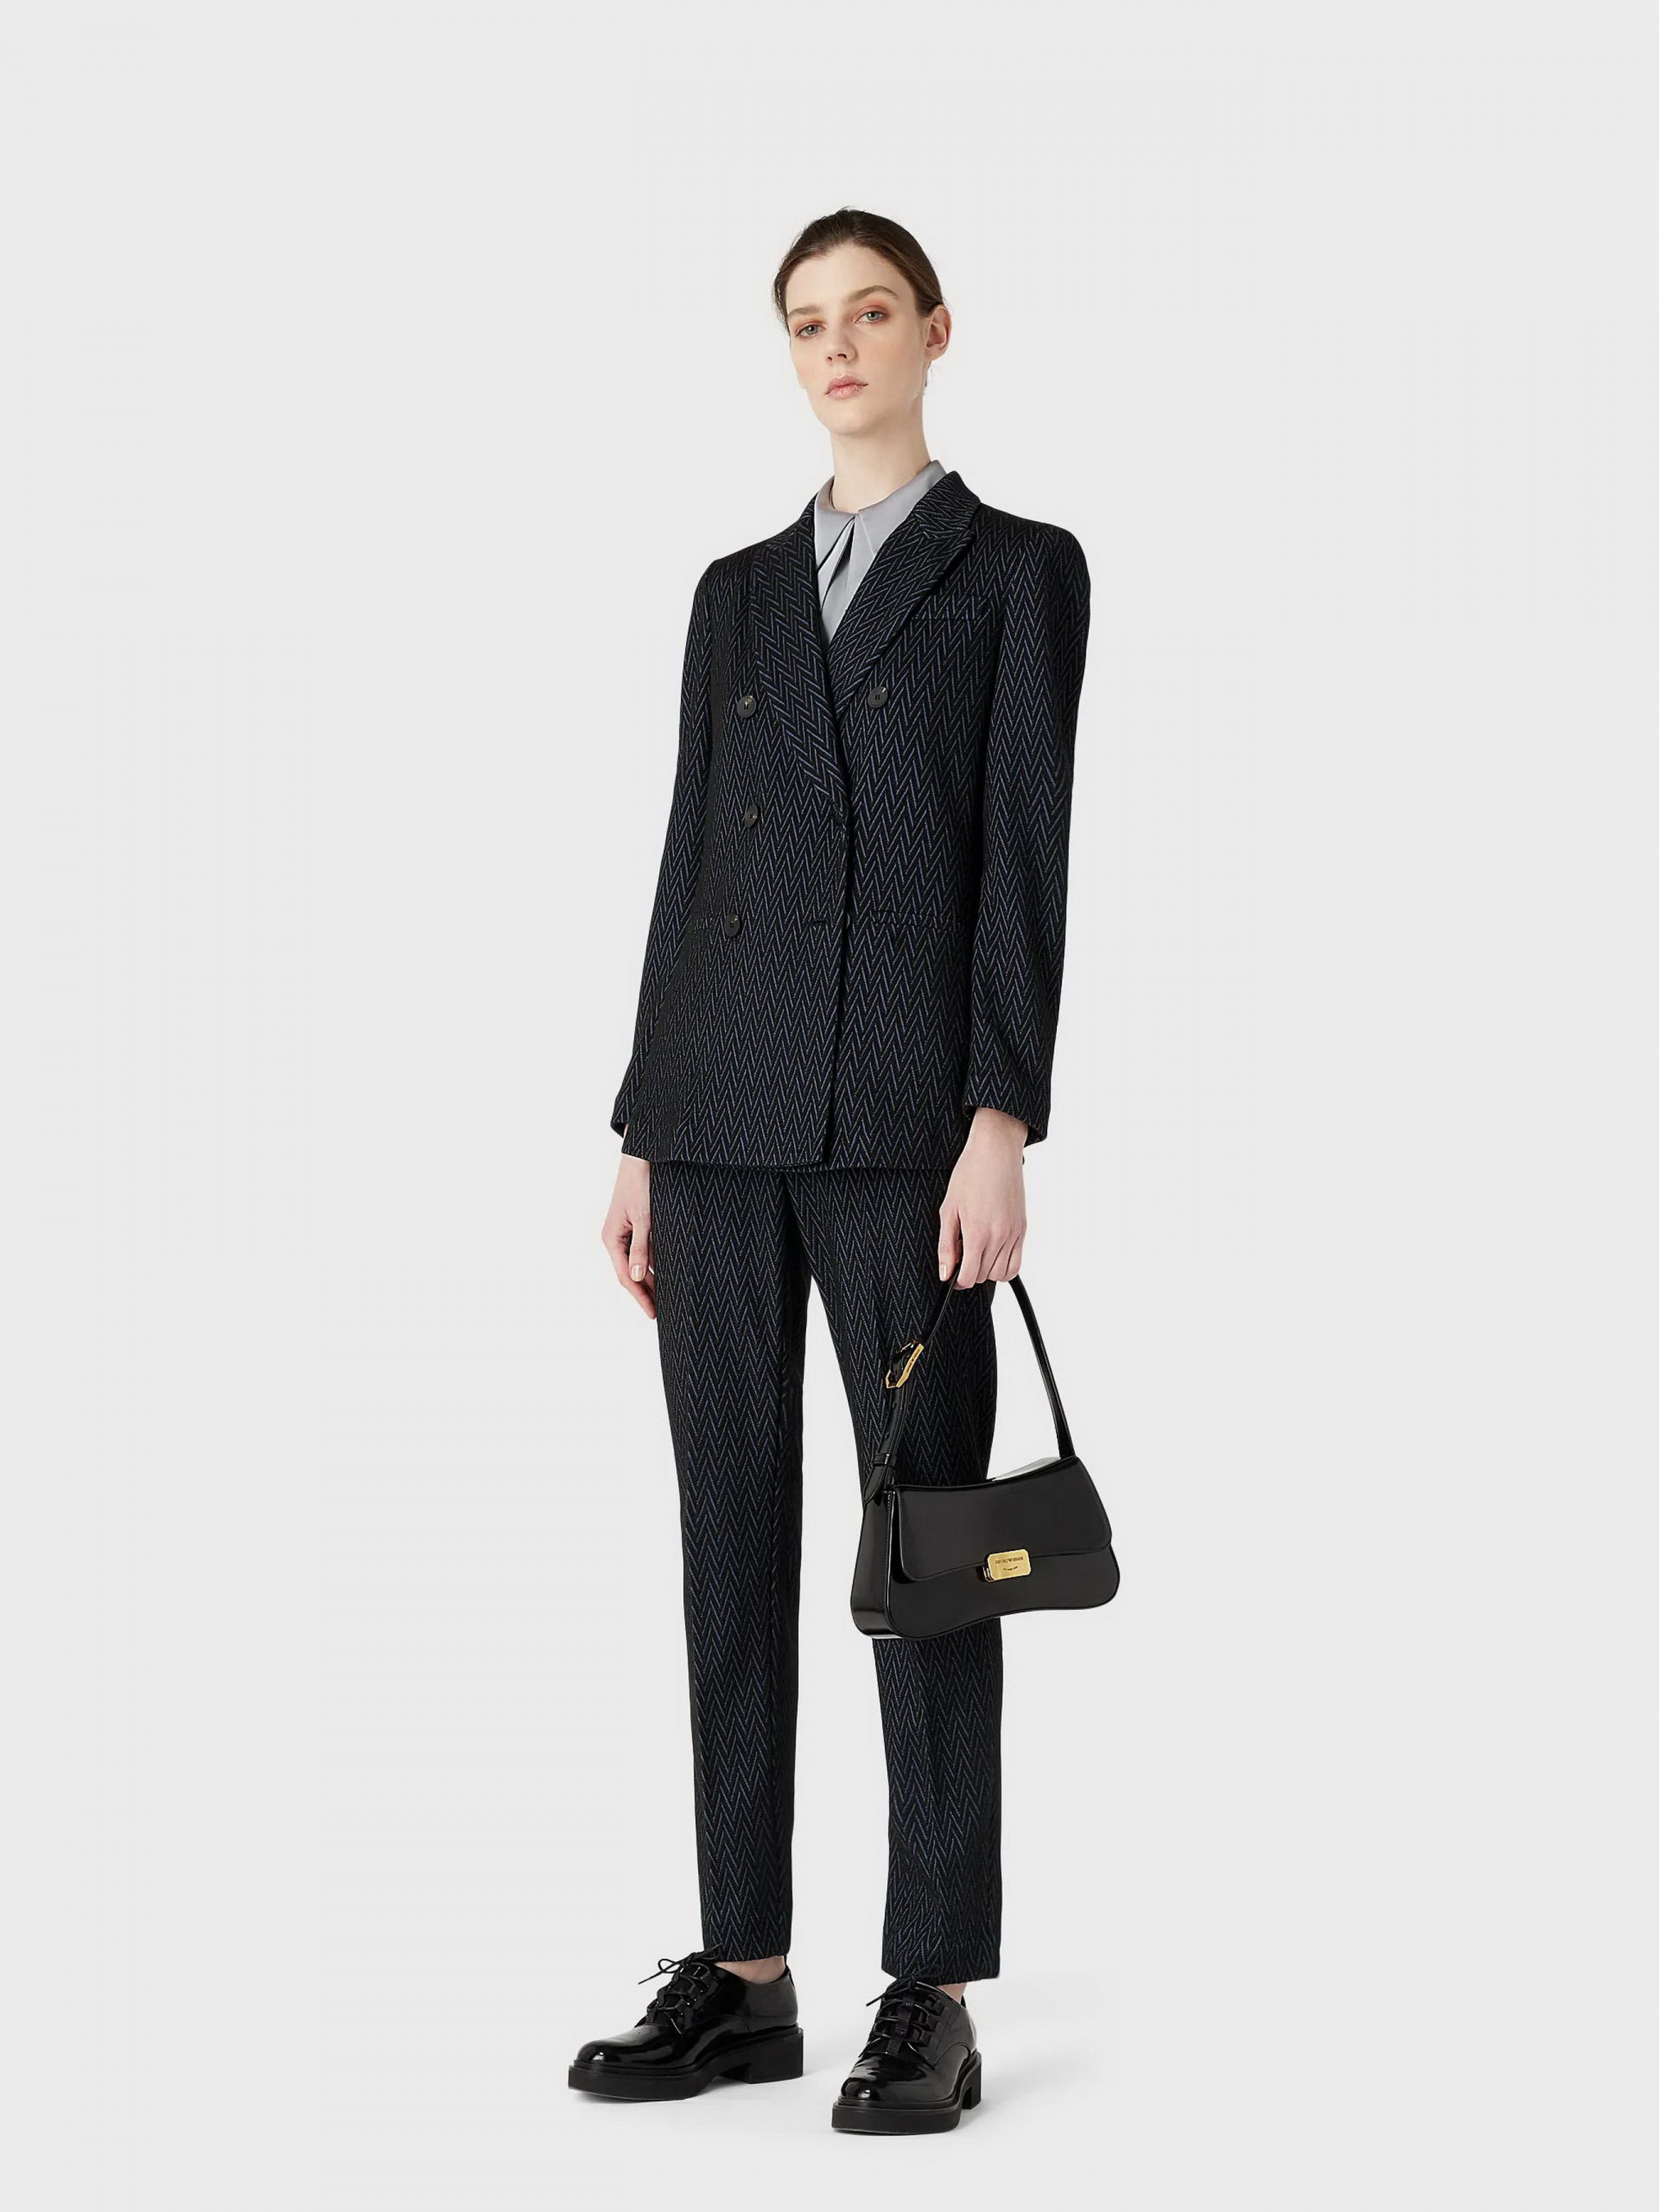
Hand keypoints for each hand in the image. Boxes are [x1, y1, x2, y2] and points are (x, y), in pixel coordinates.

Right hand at [602, 1148, 656, 1315]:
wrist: (643, 1156)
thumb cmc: (641, 1184)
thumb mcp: (645, 1218)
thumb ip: (641, 1248)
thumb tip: (636, 1277)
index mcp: (612, 1238)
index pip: (625, 1277)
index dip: (640, 1297)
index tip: (653, 1314)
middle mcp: (616, 1238)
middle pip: (630, 1274)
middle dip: (645, 1293)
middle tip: (661, 1313)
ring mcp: (625, 1233)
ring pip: (638, 1264)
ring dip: (650, 1280)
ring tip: (666, 1299)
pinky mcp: (636, 1225)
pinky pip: (644, 1251)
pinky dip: (654, 1263)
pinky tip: (666, 1273)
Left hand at [938, 1108, 1027, 1285]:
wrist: (996, 1152)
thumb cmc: (970, 1174)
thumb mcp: (949, 1209)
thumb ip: (946, 1245)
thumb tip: (945, 1272)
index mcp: (978, 1233)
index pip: (969, 1277)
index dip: (957, 1281)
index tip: (952, 1275)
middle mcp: (999, 1237)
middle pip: (984, 1276)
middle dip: (971, 1273)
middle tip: (962, 1256)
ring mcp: (1014, 1234)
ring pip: (1002, 1273)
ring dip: (988, 1271)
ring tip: (978, 1254)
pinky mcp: (1023, 1229)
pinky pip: (1017, 1262)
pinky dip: (1005, 1266)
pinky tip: (993, 1253)